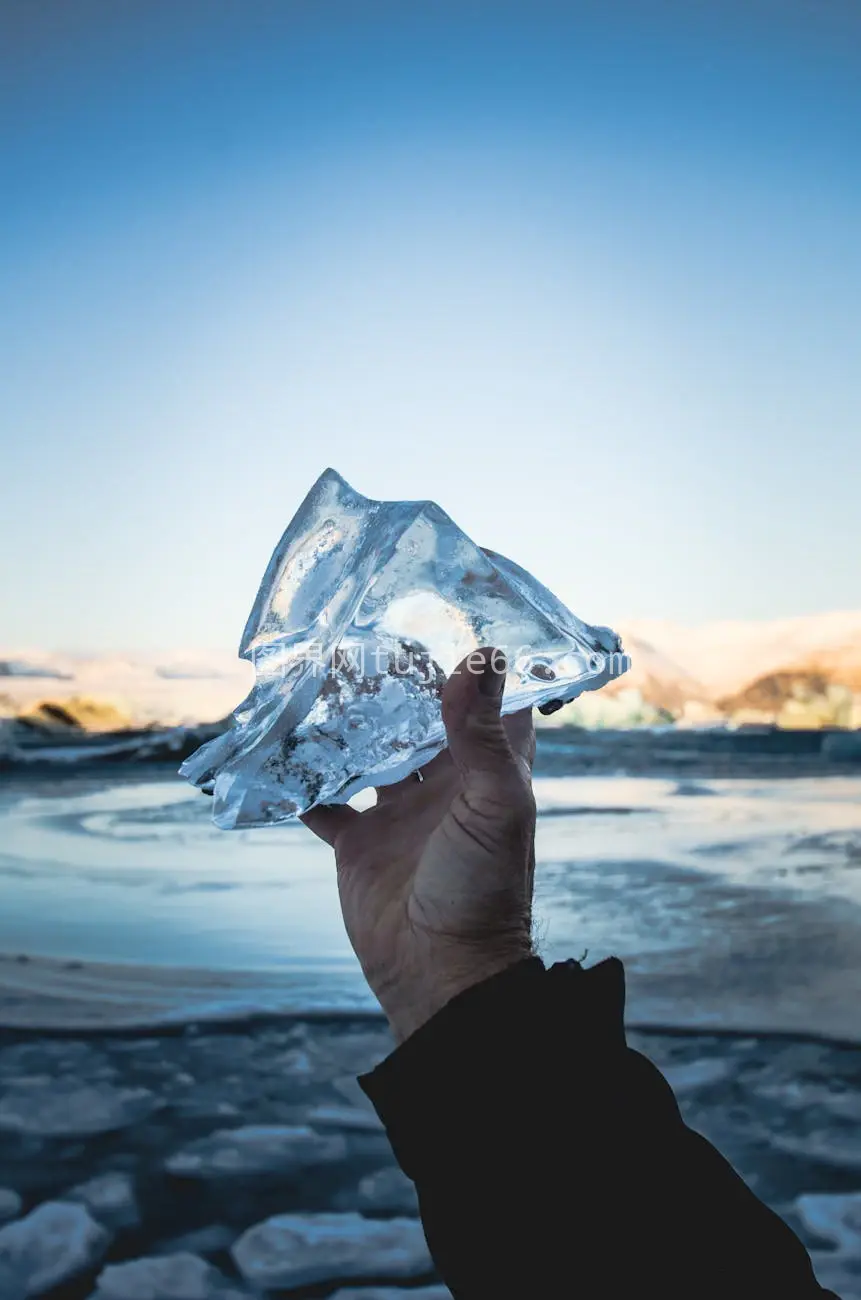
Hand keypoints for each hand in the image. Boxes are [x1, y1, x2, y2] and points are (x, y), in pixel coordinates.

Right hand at [302, 648, 536, 1041]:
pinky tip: (273, 743)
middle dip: (393, 680)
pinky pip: (322, 799)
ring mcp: (398, 810)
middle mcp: (444, 782)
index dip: (475, 658)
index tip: (447, 609)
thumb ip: (480, 735)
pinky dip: (299, 777)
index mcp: (488, 769)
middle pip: (416, 717)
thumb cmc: (485, 889)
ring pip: (367, 749)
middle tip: (358, 631)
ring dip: (344, 720)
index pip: (489, 699)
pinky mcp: (357, 841)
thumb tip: (478, 656)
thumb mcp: (493, 804)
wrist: (440, 976)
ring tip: (313, 673)